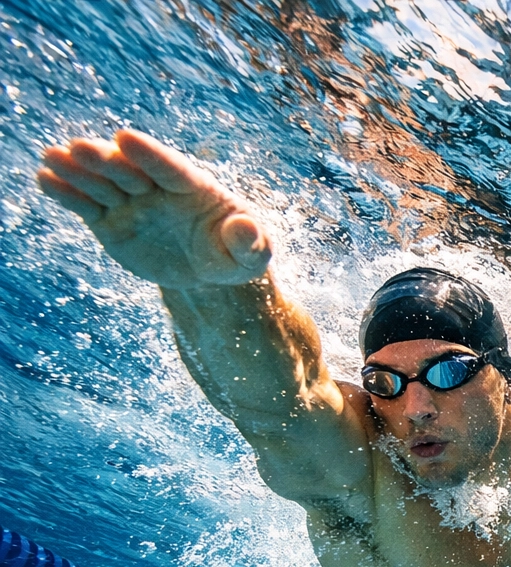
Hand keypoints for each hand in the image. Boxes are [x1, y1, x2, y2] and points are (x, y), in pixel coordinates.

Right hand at [37, 129, 271, 289]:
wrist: (206, 272)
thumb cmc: (234, 256)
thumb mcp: (251, 257)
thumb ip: (251, 243)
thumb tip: (245, 227)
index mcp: (195, 188)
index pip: (171, 168)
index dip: (150, 155)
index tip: (125, 137)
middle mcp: (158, 188)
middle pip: (130, 171)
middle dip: (107, 159)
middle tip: (80, 148)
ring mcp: (131, 202)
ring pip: (103, 183)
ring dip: (78, 171)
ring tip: (52, 158)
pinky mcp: (108, 219)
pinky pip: (86, 205)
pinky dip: (67, 194)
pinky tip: (46, 180)